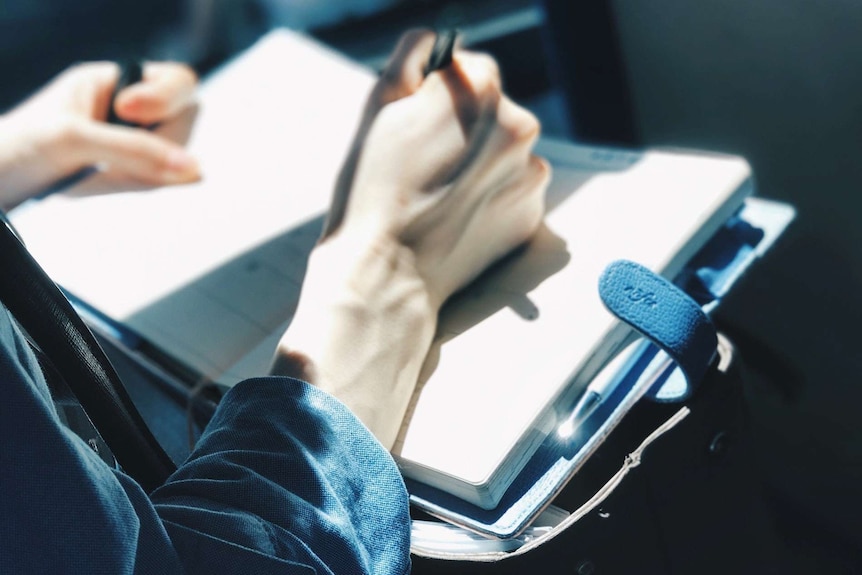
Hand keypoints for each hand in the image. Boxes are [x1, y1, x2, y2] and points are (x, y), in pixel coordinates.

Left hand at [0, 61, 199, 208]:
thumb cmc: (18, 149)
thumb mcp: (74, 140)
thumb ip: (135, 150)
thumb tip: (192, 169)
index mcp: (115, 83)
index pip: (178, 82)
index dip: (168, 99)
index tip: (129, 112)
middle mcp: (132, 111)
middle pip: (185, 124)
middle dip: (157, 147)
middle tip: (113, 156)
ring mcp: (135, 145)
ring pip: (175, 159)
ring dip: (142, 174)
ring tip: (95, 175)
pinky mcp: (132, 176)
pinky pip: (158, 183)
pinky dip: (136, 188)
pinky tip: (102, 184)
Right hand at [273, 30, 549, 448]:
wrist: (385, 276)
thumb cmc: (372, 191)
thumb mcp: (376, 106)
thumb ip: (411, 55)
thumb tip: (435, 44)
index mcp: (483, 90)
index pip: (470, 69)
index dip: (437, 95)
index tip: (417, 126)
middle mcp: (520, 127)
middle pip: (492, 112)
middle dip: (463, 129)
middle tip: (423, 165)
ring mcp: (531, 176)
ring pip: (503, 153)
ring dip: (479, 164)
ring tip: (438, 195)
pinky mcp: (532, 216)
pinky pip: (511, 192)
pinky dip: (490, 199)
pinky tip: (456, 216)